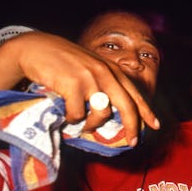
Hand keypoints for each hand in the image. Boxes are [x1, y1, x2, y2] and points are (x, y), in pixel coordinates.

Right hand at [0, 31, 158, 145]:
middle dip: (132, 127)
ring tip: (84, 125)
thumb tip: (113, 109)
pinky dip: (73, 119)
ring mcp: (90, 78)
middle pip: (127, 106)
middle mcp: (105, 73)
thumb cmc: (64, 60)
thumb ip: (104, 82)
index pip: (134, 93)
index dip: (146, 112)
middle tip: (133, 142)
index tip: (155, 126)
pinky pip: (78, 114)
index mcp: (112, 70)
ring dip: (93, 125)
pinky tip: (67, 114)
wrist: (36, 48)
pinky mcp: (73, 85)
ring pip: (102, 114)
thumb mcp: (90, 66)